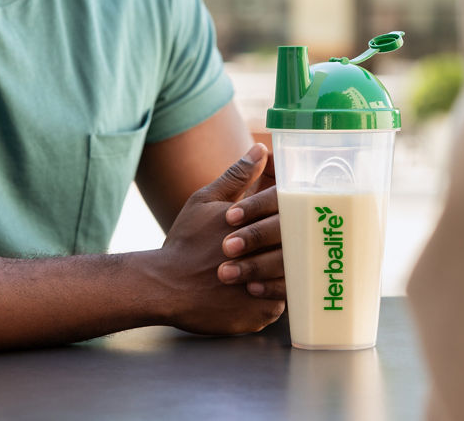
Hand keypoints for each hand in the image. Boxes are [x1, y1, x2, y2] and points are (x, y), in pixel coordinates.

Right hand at [154, 144, 285, 334]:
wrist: (165, 287)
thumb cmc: (185, 242)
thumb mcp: (206, 201)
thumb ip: (238, 176)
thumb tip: (261, 148)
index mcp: (255, 227)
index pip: (292, 215)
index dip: (294, 214)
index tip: (288, 218)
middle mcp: (266, 259)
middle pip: (298, 248)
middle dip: (292, 244)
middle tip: (282, 245)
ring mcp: (266, 291)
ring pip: (295, 278)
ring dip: (289, 270)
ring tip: (279, 264)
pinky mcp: (261, 316)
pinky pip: (282, 304)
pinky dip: (277, 295)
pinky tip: (266, 287)